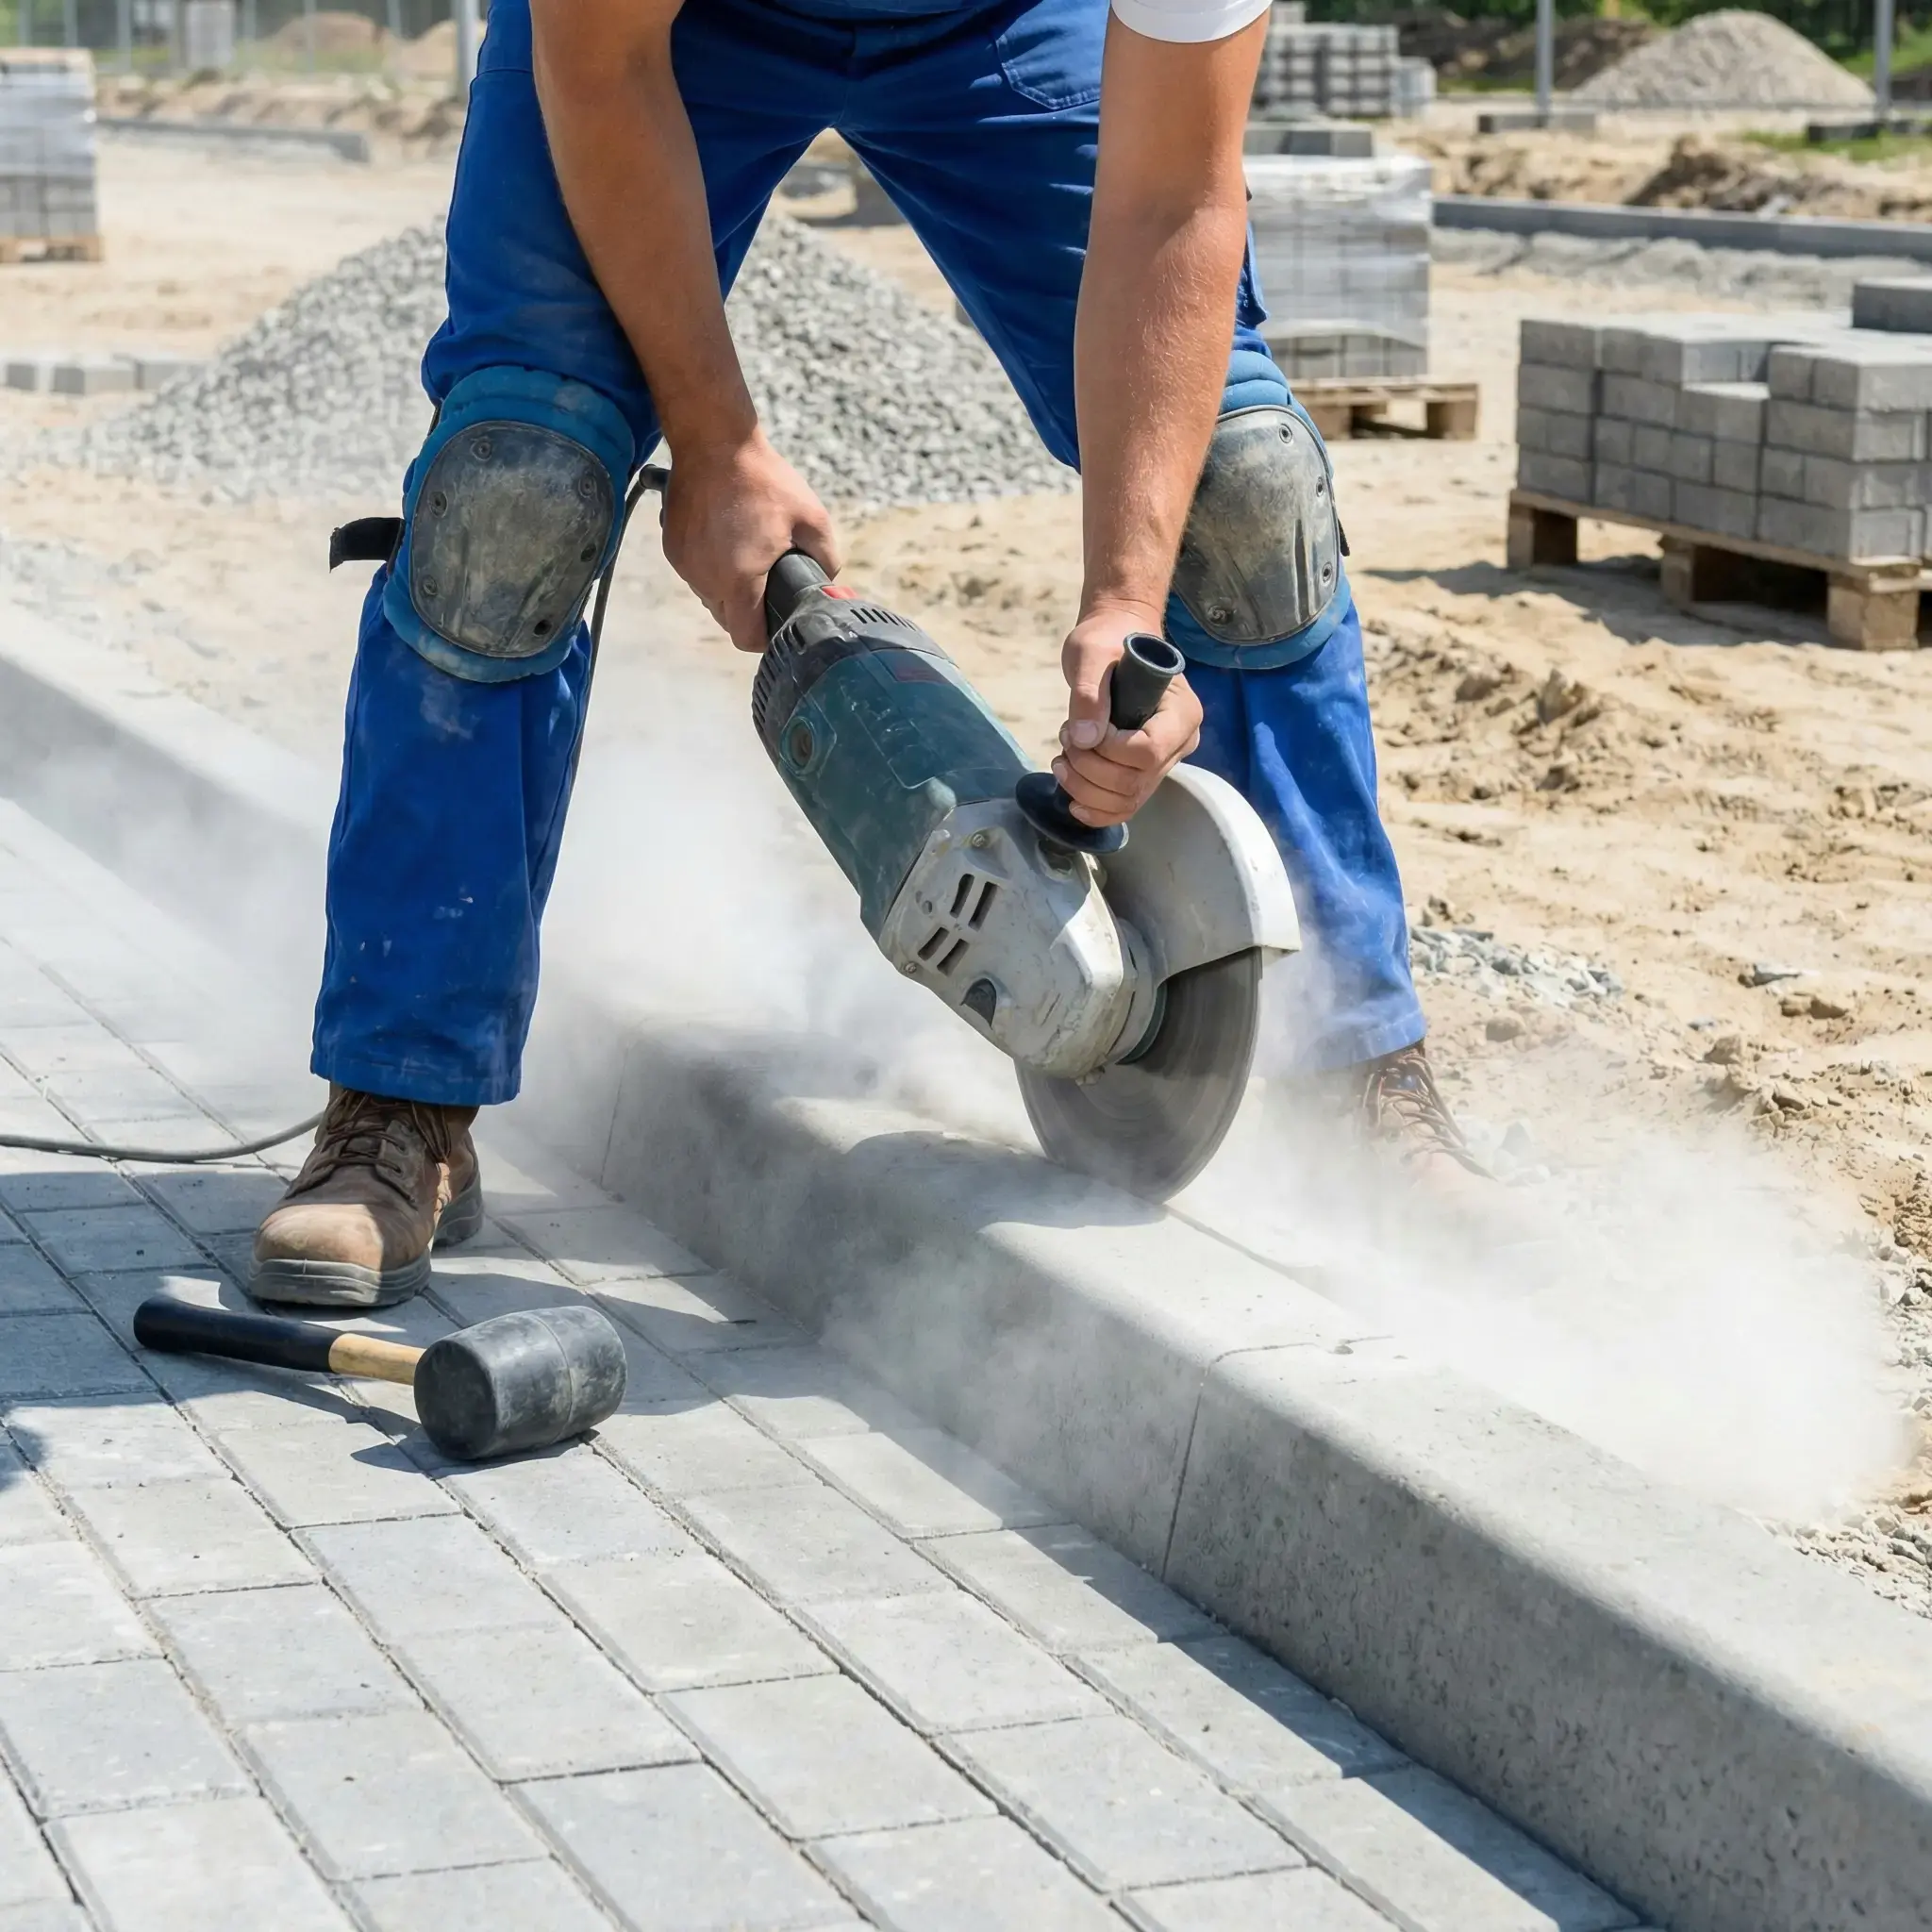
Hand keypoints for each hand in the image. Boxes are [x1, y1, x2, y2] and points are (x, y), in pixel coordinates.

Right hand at [659, 428, 840, 650]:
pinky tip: (726, 543)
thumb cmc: (763, 479)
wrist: (713, 441)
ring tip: (748, 558)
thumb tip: (827, 581)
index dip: (764, 638)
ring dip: (729, 590)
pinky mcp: (673, 548)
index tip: (777, 624)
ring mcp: (685, 564)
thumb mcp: (812, 518)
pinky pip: (696, 574)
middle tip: (769, 587)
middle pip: (727, 620)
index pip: (745, 637)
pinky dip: (711, 569)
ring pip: (710, 597)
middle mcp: (706, 579)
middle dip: (749, 613)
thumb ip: (826, 558)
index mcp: (740, 579)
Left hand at [1053, 607, 1201, 827]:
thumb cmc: (1106, 642)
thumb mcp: (1091, 654)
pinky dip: (1096, 810)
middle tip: (1066, 738)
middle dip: (1088, 770)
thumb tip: (1085, 739)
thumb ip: (1088, 693)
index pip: (1148, 752)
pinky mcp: (1144, 773)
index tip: (1084, 725)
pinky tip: (1072, 800)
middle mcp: (1180, 743)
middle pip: (1134, 782)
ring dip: (1084, 789)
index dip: (1109, 750)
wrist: (1113, 644)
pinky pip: (1125, 807)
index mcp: (1181, 712)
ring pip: (1127, 800)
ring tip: (1063, 758)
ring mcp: (1164, 762)